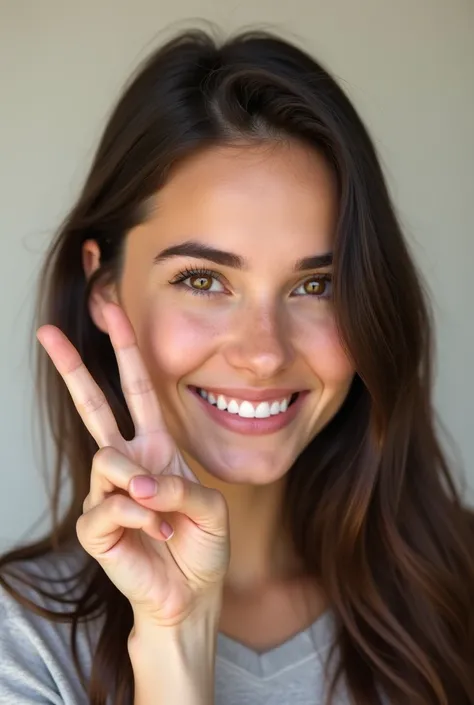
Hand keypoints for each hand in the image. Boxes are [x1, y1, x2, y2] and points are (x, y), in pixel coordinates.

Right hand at [37, 303, 229, 626]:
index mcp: (154, 447)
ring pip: (108, 461)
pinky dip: (142, 518)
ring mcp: (105, 491)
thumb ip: (175, 484)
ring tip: (164, 516)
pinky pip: (111, 504)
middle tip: (46, 332)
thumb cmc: (200, 546)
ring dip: (143, 488)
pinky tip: (156, 533)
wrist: (190, 595)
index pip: (135, 389)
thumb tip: (131, 480)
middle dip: (72, 367)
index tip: (110, 311)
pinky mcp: (93, 524)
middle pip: (93, 405)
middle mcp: (126, 462)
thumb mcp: (207, 505)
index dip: (125, 350)